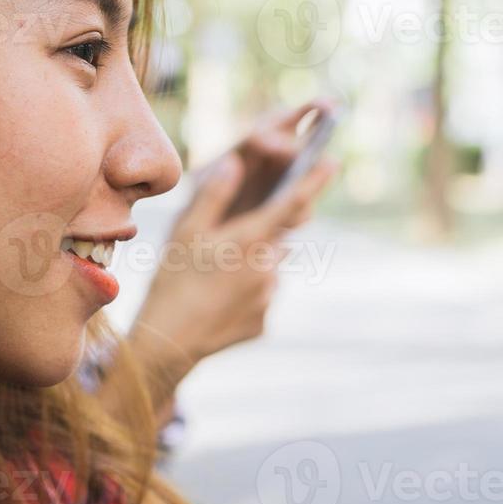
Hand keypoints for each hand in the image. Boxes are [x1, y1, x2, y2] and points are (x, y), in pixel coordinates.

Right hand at [126, 99, 340, 404]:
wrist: (169, 341)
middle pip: (274, 239)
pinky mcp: (264, 322)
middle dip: (256, 235)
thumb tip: (234, 162)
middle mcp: (269, 268)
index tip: (333, 163)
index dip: (315, 182)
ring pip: (267, 270)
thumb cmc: (174, 279)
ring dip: (249, 266)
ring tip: (210, 279)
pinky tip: (215, 300)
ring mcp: (269, 298)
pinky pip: (260, 297)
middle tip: (220, 246)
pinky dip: (244, 293)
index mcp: (251, 240)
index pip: (293, 203)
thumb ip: (214, 195)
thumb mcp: (186, 231)